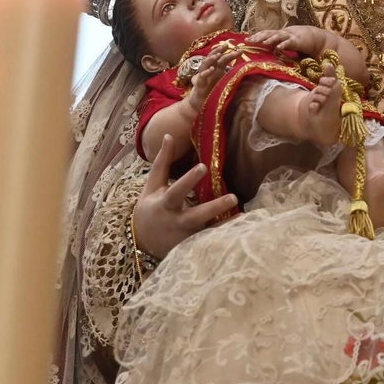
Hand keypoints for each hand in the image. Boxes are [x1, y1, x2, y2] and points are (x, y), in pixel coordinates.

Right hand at [132, 134, 238, 259]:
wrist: (141, 242)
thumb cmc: (151, 207)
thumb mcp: (152, 185)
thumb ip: (162, 162)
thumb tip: (168, 135)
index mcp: (165, 203)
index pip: (177, 190)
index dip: (189, 179)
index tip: (203, 166)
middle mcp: (175, 221)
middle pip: (195, 215)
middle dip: (213, 207)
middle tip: (233, 197)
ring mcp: (184, 237)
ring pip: (204, 232)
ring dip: (223, 225)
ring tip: (242, 216)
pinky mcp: (190, 247)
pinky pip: (208, 242)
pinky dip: (221, 238)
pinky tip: (239, 233)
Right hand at [185, 49, 241, 109]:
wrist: (201, 103)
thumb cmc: (213, 90)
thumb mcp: (224, 81)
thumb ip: (231, 74)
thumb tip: (246, 70)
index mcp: (216, 69)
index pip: (223, 58)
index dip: (231, 53)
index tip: (241, 49)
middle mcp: (210, 70)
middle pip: (212, 57)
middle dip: (219, 50)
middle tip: (226, 45)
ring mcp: (203, 76)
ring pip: (205, 64)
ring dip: (211, 59)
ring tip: (218, 55)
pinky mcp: (199, 84)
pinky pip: (202, 76)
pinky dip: (206, 72)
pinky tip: (212, 69)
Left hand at [250, 26, 327, 55]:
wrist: (318, 38)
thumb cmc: (302, 43)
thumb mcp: (288, 44)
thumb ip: (279, 47)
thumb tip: (268, 53)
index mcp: (280, 34)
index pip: (266, 33)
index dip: (256, 36)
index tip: (246, 40)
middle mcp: (284, 33)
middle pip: (268, 33)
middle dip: (258, 37)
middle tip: (248, 41)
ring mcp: (291, 36)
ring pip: (278, 36)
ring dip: (269, 39)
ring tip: (262, 43)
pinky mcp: (298, 41)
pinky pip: (290, 42)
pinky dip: (284, 44)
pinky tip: (279, 48)